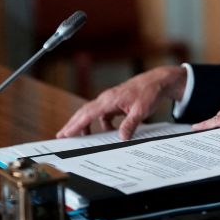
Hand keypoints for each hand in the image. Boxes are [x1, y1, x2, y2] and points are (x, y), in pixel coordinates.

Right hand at [56, 65, 186, 139]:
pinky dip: (102, 125)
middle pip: (85, 113)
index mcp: (109, 100)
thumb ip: (130, 124)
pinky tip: (107, 133)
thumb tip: (122, 137)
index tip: (64, 133)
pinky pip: (104, 115)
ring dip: (86, 125)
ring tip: (81, 138)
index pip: (87, 114)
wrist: (157, 81)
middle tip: (62, 136)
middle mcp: (107, 99)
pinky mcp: (116, 103)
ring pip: (93, 114)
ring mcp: (110, 101)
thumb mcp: (141, 110)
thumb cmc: (149, 92)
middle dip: (73, 125)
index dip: (75, 125)